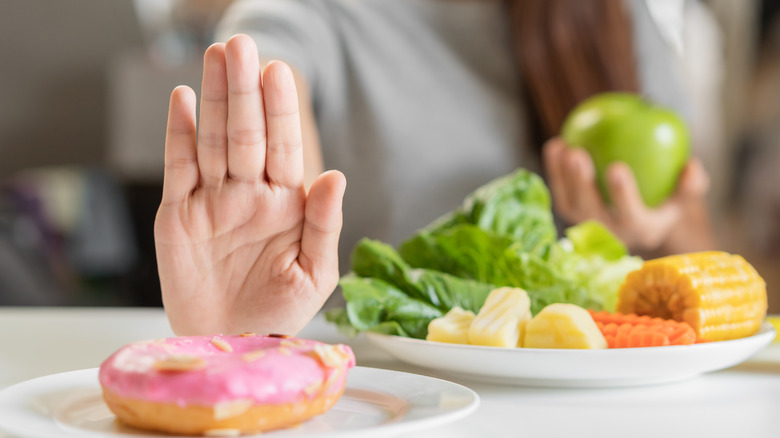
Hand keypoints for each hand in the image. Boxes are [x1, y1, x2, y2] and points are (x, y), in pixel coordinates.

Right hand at [154, 35, 345, 335]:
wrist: (230, 344)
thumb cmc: (278, 313)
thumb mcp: (314, 274)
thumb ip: (324, 224)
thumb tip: (335, 176)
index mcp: (285, 205)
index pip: (284, 147)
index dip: (280, 111)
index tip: (279, 73)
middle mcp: (249, 194)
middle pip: (246, 133)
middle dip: (244, 91)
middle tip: (242, 47)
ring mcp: (213, 201)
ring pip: (212, 141)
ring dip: (214, 100)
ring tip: (216, 57)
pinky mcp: (178, 214)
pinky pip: (179, 167)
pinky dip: (179, 134)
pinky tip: (184, 100)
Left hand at [543, 137, 711, 253]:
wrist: (640, 211)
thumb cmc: (666, 196)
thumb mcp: (685, 194)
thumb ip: (692, 183)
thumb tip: (691, 166)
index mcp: (642, 231)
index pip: (631, 216)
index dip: (622, 195)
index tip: (616, 166)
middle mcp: (612, 234)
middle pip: (591, 212)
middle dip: (581, 185)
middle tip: (578, 154)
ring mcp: (588, 226)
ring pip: (570, 204)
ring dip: (562, 177)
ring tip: (563, 146)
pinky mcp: (572, 214)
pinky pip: (560, 192)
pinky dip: (554, 170)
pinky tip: (556, 144)